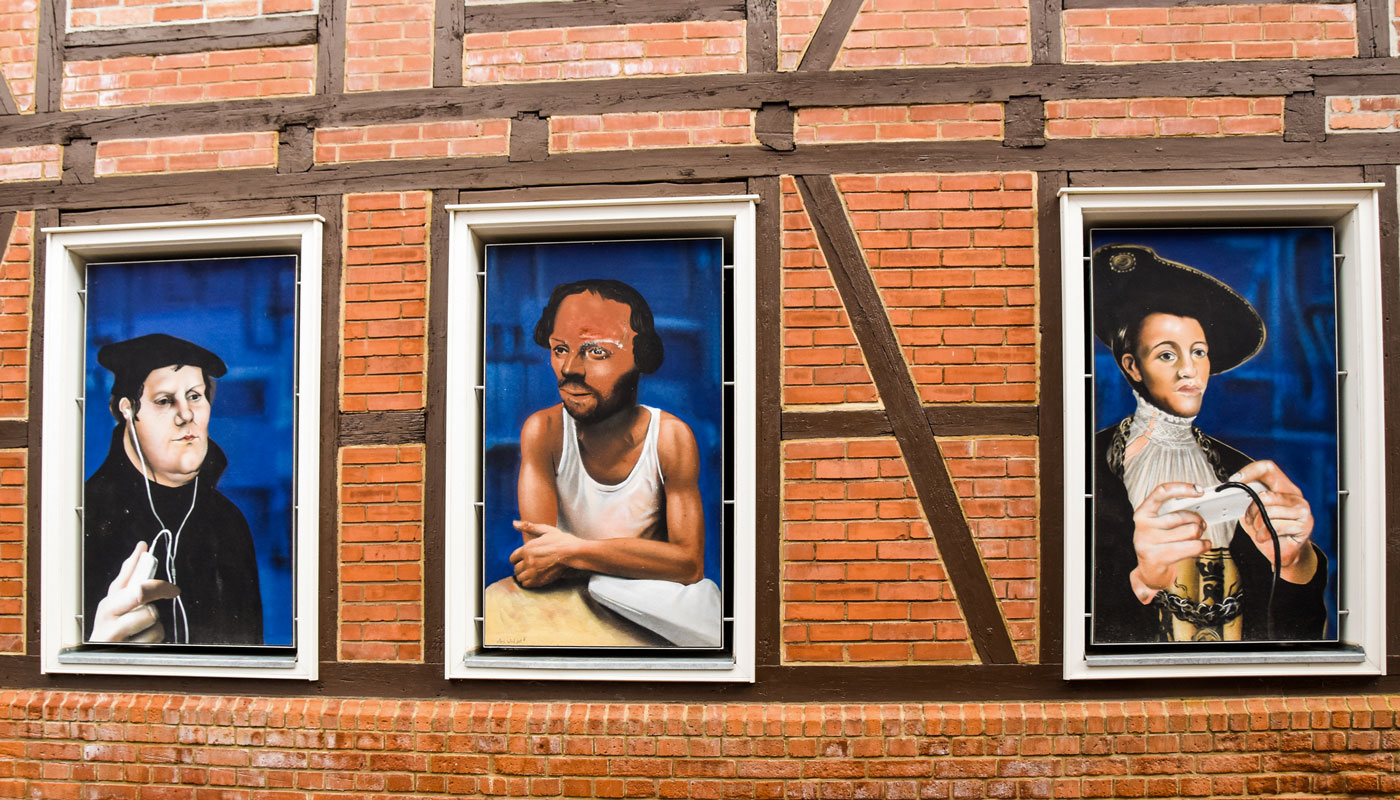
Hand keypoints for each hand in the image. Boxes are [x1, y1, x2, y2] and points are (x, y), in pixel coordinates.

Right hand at [90, 542, 180, 642]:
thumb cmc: (114, 626)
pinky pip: (155, 635)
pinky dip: (155, 636)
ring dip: (155, 621)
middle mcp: (105, 618)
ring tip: (143, 627)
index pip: (125, 580)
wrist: (99, 660)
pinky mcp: (126, 651)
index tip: (158, 567)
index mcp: (107, 603)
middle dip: (156, 591)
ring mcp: (113, 636)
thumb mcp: (118, 602)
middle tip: (170, 591)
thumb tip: (141, 546)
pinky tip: (143, 640)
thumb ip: (130, 576)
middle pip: (140, 593)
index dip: (144, 570)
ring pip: (151, 615)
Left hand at [509, 521, 580, 587]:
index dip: (517, 559)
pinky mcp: (539, 580)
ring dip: (524, 575)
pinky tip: (535, 577)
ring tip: (532, 572)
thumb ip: (528, 527)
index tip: (523, 559)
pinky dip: (529, 582)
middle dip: (521, 567)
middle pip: (516, 569)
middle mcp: (527, 561)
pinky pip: (526, 584)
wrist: (572, 552)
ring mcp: (533, 572)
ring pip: (520, 578)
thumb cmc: (560, 540)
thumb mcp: (545, 530)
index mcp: (527, 549)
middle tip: (529, 565)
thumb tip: (514, 523)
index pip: (512, 558)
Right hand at [1130, 482, 1209, 602]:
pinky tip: (1204, 545)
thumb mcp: (1161, 526)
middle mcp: (1143, 526)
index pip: (1162, 492)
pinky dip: (1203, 546)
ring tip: (1200, 538)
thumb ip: (1173, 513)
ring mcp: (1148, 542)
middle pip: (1182, 516)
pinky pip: (1191, 547)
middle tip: (1201, 525)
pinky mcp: (1157, 557)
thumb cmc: (1159, 545)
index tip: (1199, 490)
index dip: (1182, 488)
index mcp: (1143, 513)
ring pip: (1190, 531)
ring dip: (1200, 535)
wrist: (1149, 571)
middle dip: (1198, 520)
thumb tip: (1198, 504)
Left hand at [1229, 460, 1316, 583]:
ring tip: (1259, 531)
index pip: (1268, 468)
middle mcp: (1296, 496)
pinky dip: (1263, 535)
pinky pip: (1275, 527)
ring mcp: (1303, 510)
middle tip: (1249, 520)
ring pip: (1269, 512)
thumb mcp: (1254, 513)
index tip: (1233, 480)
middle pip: (1264, 495)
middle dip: (1251, 510)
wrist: (1284, 553)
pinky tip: (1264, 538)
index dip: (1249, 471)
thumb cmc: (1268, 531)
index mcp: (1284, 487)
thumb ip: (1248, 500)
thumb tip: (1231, 490)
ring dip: (1257, 526)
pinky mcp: (1305, 525)